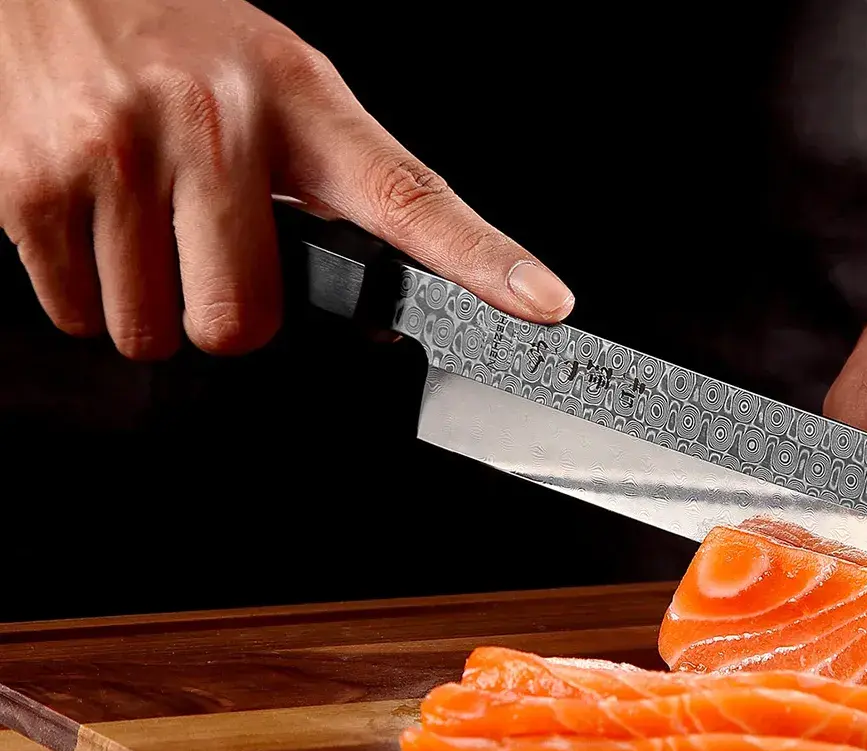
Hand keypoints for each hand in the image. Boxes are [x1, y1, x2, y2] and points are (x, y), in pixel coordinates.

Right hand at [0, 0, 571, 359]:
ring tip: (147, 224)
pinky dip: (86, 294)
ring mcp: (119, 155)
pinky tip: (99, 224)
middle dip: (228, 315)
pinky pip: (77, 313)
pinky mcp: (32, 183)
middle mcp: (213, 126)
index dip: (484, 260)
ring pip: (153, 332)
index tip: (544, 303)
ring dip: (151, 306)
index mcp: (298, 102)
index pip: (410, 196)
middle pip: (242, 326)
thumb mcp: (276, 80)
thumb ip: (325, 176)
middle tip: (213, 253)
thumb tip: (366, 282)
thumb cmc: (172, 31)